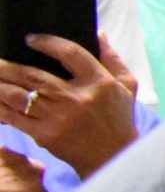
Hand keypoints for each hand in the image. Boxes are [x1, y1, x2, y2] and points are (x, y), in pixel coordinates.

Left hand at [0, 35, 139, 179]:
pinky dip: (1, 108)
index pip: (70, 53)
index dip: (47, 43)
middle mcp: (78, 98)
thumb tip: (97, 33)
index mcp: (99, 83)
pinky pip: (15, 117)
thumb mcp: (126, 86)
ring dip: (0, 84)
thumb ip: (111, 58)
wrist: (114, 157)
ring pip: (19, 95)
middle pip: (34, 75)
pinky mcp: (46, 135)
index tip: (30, 39)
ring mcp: (59, 118)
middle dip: (9, 65)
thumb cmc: (119, 119)